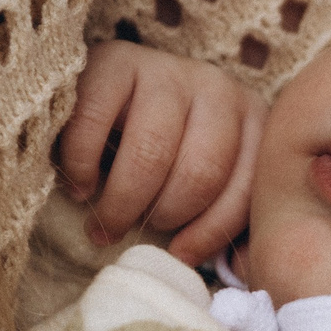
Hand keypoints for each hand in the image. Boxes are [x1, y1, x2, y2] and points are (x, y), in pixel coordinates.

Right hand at [57, 40, 265, 264]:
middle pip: (199, 173)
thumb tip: (230, 270)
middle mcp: (217, 88)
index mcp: (250, 119)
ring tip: (104, 221)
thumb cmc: (157, 151)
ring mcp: (168, 69)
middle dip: (162, 216)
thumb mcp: (199, 173)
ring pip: (151, 153)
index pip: (243, 189)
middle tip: (133, 232)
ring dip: (123, 202)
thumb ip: (219, 209)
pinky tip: (80, 185)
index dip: (209, 234)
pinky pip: (97, 123)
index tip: (179, 255)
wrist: (102, 93)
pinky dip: (83, 166)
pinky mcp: (116, 60)